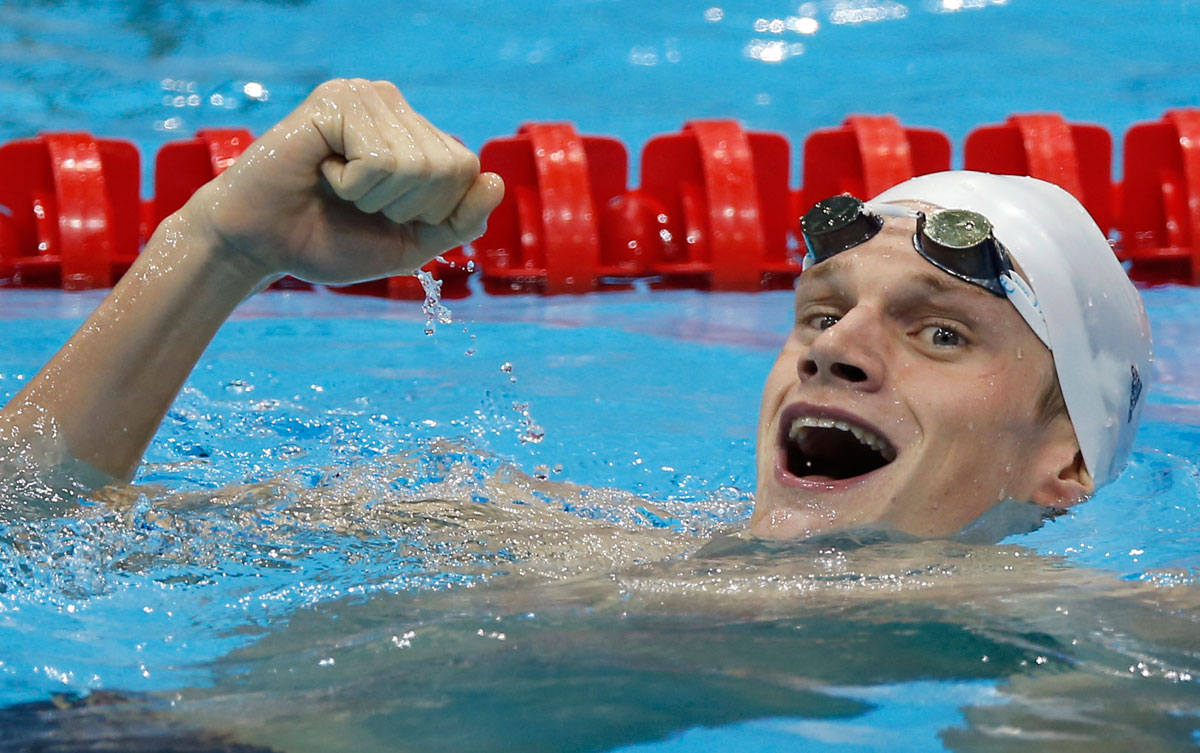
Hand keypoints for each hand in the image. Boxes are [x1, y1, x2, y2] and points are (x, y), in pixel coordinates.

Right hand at [183, 78, 503, 283]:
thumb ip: (460, 220)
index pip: (468, 170)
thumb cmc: (331, 239)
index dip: (432, 211)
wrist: (262, 246)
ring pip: (416, 165)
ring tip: (339, 187)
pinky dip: (352, 185)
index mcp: (415, 131)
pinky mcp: (336, 101)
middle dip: (404, 205)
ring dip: (374, 197)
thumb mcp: (412, 242)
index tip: (382, 211)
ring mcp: (365, 97)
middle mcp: (394, 105)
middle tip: (356, 200)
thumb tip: (495, 181)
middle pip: (449, 166)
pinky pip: (379, 160)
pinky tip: (323, 172)